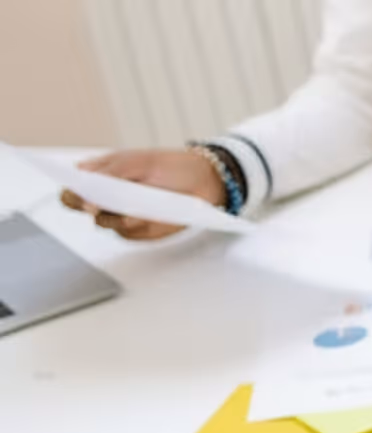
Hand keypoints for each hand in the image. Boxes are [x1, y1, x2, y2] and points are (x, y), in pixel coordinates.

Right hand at [59, 149, 226, 240]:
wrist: (202, 182)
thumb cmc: (168, 166)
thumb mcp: (139, 162)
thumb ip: (111, 173)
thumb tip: (89, 200)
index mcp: (98, 175)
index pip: (71, 187)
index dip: (71, 191)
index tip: (80, 192)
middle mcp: (104, 197)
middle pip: (81, 208)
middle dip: (90, 206)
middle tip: (103, 203)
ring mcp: (119, 215)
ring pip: (104, 222)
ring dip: (117, 216)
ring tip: (137, 207)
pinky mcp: (137, 230)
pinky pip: (129, 233)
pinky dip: (137, 226)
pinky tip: (150, 216)